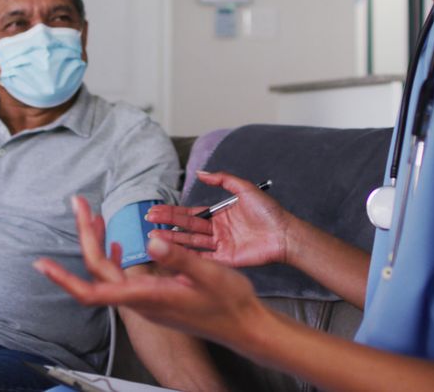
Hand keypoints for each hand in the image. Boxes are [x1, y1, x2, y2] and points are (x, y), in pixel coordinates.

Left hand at [34, 196, 266, 345]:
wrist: (243, 326)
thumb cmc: (229, 302)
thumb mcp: (209, 274)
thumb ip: (179, 258)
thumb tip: (150, 240)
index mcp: (148, 297)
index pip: (94, 291)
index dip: (65, 279)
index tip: (42, 264)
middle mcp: (141, 301)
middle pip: (98, 271)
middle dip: (84, 236)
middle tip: (79, 203)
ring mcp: (146, 301)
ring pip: (109, 273)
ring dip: (97, 243)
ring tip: (91, 214)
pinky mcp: (154, 297)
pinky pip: (123, 277)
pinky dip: (114, 255)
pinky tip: (118, 241)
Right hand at [145, 171, 294, 267]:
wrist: (285, 233)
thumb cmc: (268, 211)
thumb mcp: (244, 189)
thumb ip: (223, 180)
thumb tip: (201, 173)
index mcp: (220, 215)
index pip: (191, 213)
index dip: (173, 212)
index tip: (155, 210)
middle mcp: (217, 231)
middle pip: (187, 227)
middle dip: (168, 224)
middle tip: (148, 221)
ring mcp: (220, 246)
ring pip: (191, 243)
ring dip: (173, 240)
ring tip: (153, 238)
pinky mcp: (226, 260)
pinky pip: (205, 259)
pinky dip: (189, 257)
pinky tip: (172, 255)